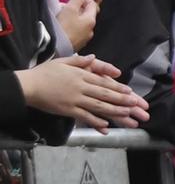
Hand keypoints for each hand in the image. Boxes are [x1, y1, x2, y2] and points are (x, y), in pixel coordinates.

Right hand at [16, 55, 148, 128]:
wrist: (28, 85)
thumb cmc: (45, 72)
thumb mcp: (63, 61)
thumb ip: (80, 60)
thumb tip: (93, 58)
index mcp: (81, 75)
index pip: (104, 82)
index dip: (118, 88)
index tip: (130, 92)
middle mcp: (80, 87)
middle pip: (105, 94)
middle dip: (122, 100)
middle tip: (136, 104)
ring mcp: (74, 99)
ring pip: (98, 106)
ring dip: (114, 111)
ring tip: (128, 115)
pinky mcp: (67, 110)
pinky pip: (84, 116)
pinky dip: (96, 121)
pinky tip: (107, 125)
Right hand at [56, 0, 100, 51]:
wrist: (55, 49)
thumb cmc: (62, 30)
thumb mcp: (70, 10)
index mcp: (90, 20)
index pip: (92, 3)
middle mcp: (89, 29)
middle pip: (86, 12)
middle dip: (76, 3)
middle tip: (66, 0)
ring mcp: (83, 36)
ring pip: (79, 20)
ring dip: (71, 13)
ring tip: (60, 10)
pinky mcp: (75, 41)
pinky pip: (74, 28)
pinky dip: (68, 22)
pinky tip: (59, 21)